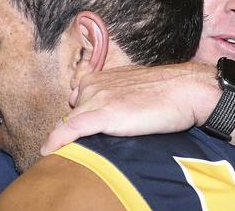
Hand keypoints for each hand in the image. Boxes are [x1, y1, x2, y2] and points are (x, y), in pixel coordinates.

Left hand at [41, 62, 218, 154]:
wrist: (185, 90)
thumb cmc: (167, 91)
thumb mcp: (135, 87)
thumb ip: (118, 95)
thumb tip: (115, 111)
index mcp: (101, 78)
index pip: (77, 101)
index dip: (76, 119)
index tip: (73, 135)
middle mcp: (94, 85)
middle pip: (72, 114)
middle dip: (73, 129)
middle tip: (77, 146)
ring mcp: (98, 98)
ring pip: (70, 123)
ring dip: (66, 139)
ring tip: (63, 156)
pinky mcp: (105, 114)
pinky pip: (71, 128)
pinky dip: (57, 140)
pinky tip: (48, 151)